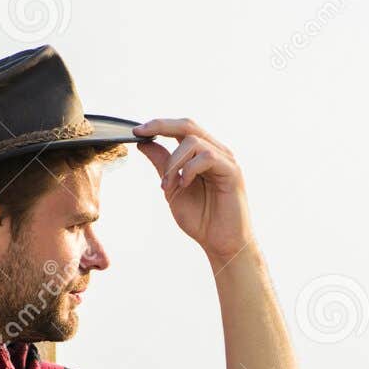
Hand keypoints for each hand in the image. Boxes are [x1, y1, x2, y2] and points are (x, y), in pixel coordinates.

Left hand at [134, 118, 255, 262]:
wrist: (221, 243)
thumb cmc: (201, 219)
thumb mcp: (172, 189)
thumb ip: (162, 165)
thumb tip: (144, 143)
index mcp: (202, 155)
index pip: (181, 129)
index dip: (159, 125)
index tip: (136, 131)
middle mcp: (216, 152)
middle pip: (188, 125)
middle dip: (161, 126)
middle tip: (142, 134)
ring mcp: (226, 160)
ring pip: (194, 141)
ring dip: (173, 162)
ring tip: (168, 185)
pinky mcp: (232, 171)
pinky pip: (207, 156)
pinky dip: (189, 169)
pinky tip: (183, 185)